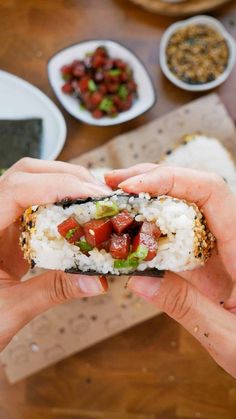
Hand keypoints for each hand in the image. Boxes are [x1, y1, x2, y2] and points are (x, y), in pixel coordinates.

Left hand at [0, 158, 110, 351]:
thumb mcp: (10, 310)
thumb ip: (52, 291)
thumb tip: (97, 281)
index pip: (16, 190)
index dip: (57, 186)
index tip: (92, 196)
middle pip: (25, 174)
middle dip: (66, 177)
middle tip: (100, 195)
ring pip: (30, 181)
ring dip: (65, 184)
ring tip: (94, 199)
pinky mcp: (7, 227)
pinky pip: (34, 200)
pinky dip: (60, 199)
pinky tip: (78, 212)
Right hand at [106, 164, 235, 377]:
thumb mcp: (227, 336)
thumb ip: (186, 306)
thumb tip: (138, 279)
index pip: (211, 192)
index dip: (171, 180)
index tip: (134, 187)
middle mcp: (232, 238)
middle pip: (194, 189)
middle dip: (153, 179)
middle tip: (114, 184)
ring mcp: (221, 247)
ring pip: (185, 207)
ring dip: (150, 197)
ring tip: (117, 197)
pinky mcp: (210, 259)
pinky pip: (180, 232)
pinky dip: (154, 224)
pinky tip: (132, 227)